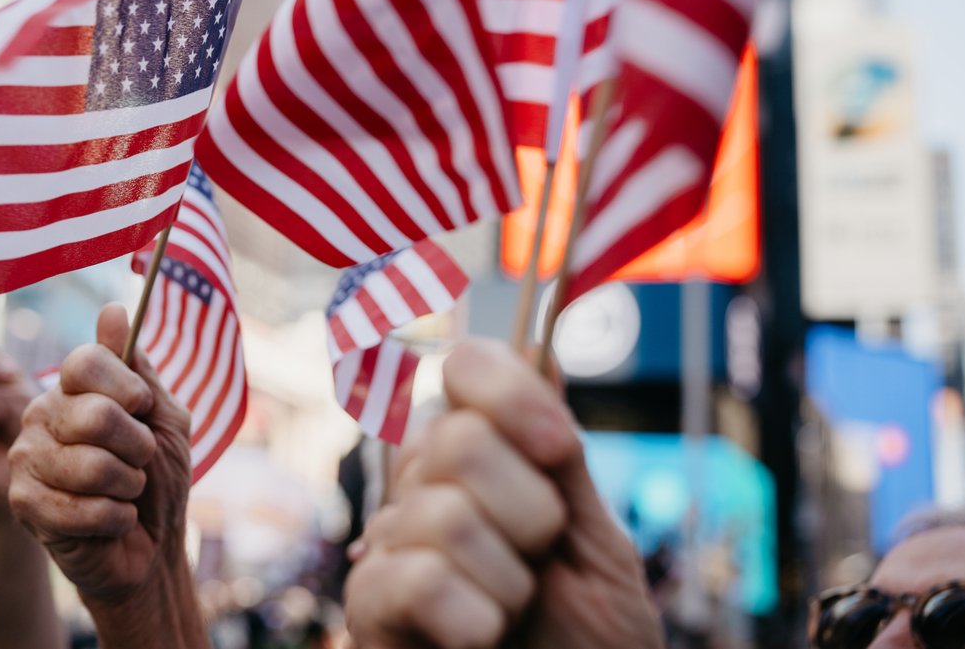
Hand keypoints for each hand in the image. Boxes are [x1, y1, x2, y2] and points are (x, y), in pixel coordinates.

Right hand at [8, 304, 192, 606]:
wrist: (150, 548)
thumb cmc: (157, 480)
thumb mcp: (163, 418)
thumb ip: (138, 370)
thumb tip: (113, 310)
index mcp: (71, 389)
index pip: (87, 362)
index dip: (127, 388)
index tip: (143, 408)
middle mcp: (40, 414)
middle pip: (96, 414)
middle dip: (138, 447)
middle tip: (139, 464)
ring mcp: (26, 458)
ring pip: (92, 465)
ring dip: (128, 487)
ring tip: (125, 494)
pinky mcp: (23, 503)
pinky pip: (81, 507)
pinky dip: (115, 518)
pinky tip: (112, 521)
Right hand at [344, 339, 662, 648]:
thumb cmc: (588, 647)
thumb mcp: (595, 544)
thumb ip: (559, 457)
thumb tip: (539, 346)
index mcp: (482, 460)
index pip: (465, 369)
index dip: (509, 393)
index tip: (556, 449)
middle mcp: (425, 489)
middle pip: (455, 440)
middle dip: (526, 511)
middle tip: (539, 563)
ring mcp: (390, 548)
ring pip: (440, 513)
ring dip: (507, 580)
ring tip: (512, 616)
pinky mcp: (369, 609)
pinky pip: (414, 575)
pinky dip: (471, 616)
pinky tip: (479, 641)